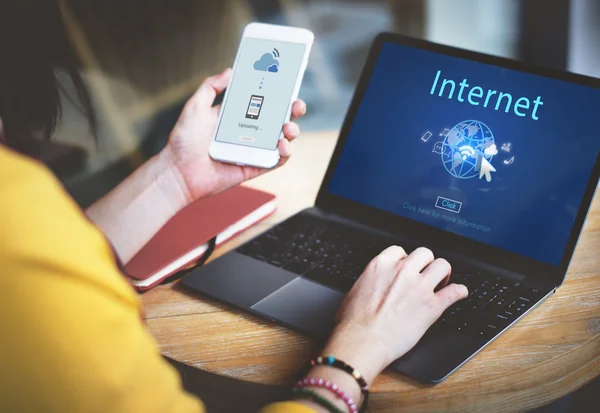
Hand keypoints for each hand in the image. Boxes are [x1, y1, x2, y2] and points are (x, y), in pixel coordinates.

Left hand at [162, 68, 306, 201]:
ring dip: (291, 131)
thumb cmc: (183, 140)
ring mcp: (253, 150)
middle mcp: (248, 132)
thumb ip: (211, 87)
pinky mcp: (254, 167)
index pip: (262, 101)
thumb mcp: (195, 106)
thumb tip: (230, 71)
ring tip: (287, 128)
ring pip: (282, 139)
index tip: (287, 83)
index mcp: (236, 116)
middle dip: (292, 110)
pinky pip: (276, 160)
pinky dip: (285, 153)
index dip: (277, 93)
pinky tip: (283, 145)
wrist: (178, 171)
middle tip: (296, 105)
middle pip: (277, 119)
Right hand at [321, 246, 467, 384]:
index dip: (405, 259)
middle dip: (426, 263)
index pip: (400, 251)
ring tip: (441, 282)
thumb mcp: (355, 290)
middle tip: (425, 274)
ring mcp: (419, 287)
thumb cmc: (353, 322)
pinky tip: (460, 293)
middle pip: (424, 253)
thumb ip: (370, 281)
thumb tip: (373, 285)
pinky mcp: (432, 306)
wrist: (363, 341)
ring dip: (443, 273)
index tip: (407, 267)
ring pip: (442, 266)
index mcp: (381, 265)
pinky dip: (460, 292)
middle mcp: (402, 271)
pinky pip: (455, 292)